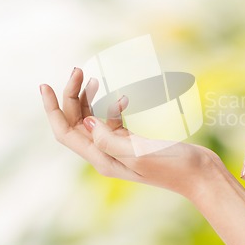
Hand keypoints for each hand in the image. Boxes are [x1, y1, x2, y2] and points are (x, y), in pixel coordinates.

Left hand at [40, 68, 224, 198]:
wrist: (199, 174)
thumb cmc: (174, 166)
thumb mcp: (139, 154)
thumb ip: (109, 140)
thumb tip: (86, 120)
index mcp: (103, 159)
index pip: (66, 132)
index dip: (52, 109)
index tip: (45, 85)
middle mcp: (106, 154)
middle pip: (77, 123)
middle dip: (72, 96)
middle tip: (78, 70)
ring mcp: (119, 147)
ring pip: (93, 120)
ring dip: (89, 99)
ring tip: (93, 78)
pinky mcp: (132, 141)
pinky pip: (112, 121)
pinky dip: (113, 106)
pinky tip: (125, 97)